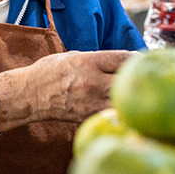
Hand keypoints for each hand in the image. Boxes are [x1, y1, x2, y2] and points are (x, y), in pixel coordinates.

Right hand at [0, 50, 135, 124]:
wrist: (29, 95)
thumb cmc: (51, 72)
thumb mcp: (75, 55)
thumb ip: (101, 59)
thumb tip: (126, 61)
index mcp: (87, 62)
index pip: (123, 58)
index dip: (138, 58)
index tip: (144, 59)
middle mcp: (91, 82)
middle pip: (128, 80)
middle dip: (139, 77)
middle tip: (145, 75)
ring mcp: (91, 102)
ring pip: (123, 100)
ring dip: (132, 95)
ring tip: (137, 91)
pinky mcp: (89, 117)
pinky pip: (112, 113)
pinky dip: (120, 109)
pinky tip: (124, 105)